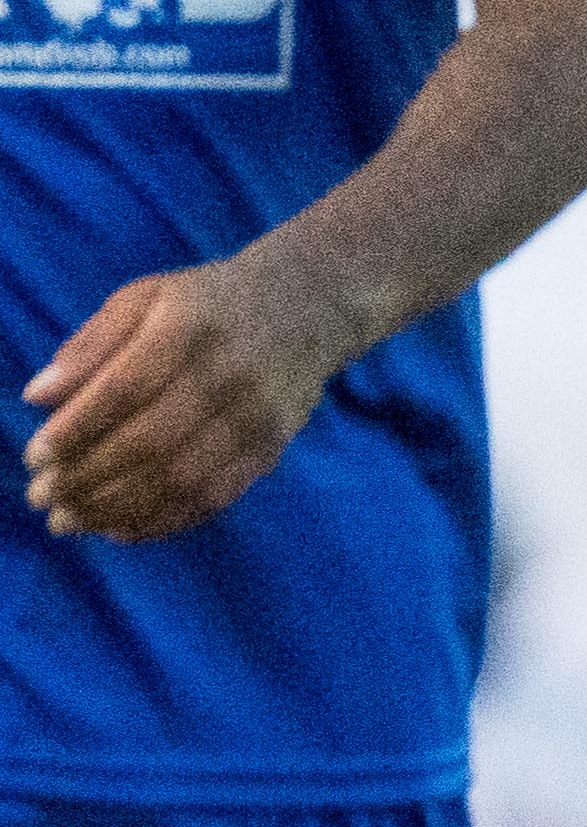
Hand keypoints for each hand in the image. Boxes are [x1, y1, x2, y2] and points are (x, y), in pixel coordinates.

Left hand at [25, 256, 345, 541]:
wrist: (312, 307)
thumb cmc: (210, 301)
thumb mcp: (145, 297)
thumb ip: (90, 343)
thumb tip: (37, 397)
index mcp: (188, 330)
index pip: (123, 391)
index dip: (75, 430)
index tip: (33, 459)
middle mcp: (228, 377)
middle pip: (149, 443)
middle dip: (87, 478)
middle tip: (41, 500)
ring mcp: (257, 419)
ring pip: (181, 479)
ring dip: (118, 508)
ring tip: (71, 521)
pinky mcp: (272, 449)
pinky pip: (215, 496)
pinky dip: (164, 520)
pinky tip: (122, 529)